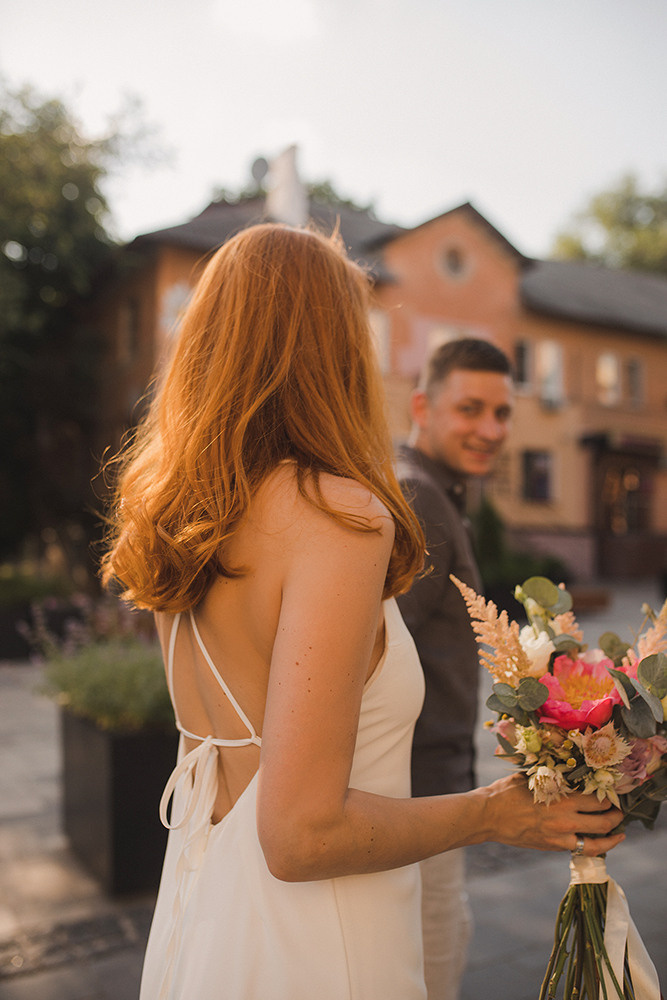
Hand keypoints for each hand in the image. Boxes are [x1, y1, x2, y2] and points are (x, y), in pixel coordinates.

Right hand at [486, 774, 625, 855]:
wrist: (488, 816)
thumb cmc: (506, 792)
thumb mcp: (532, 777)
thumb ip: (553, 776)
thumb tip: (568, 770)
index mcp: (562, 799)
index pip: (597, 801)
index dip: (609, 797)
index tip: (612, 793)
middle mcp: (565, 820)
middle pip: (603, 822)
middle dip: (616, 817)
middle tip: (619, 812)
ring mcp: (559, 837)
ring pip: (596, 843)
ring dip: (610, 838)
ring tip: (618, 834)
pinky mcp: (552, 847)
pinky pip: (579, 849)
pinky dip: (592, 846)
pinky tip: (596, 842)